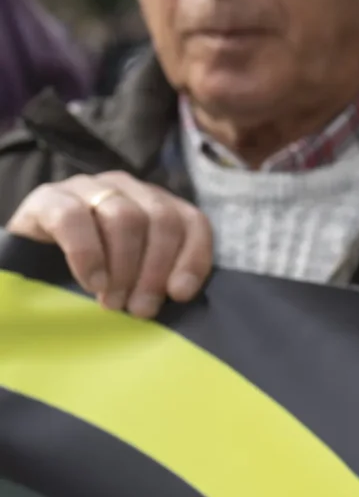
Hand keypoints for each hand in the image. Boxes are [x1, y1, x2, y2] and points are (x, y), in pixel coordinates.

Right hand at [5, 172, 212, 317]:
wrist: (29, 257)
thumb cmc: (93, 270)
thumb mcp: (133, 273)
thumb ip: (159, 276)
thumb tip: (177, 294)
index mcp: (156, 204)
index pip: (192, 222)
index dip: (192, 259)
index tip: (178, 295)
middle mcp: (127, 189)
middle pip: (161, 220)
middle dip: (155, 271)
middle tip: (140, 309)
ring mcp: (89, 187)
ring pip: (124, 218)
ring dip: (124, 267)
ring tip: (113, 301)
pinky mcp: (50, 197)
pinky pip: (74, 218)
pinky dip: (87, 255)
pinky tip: (92, 283)